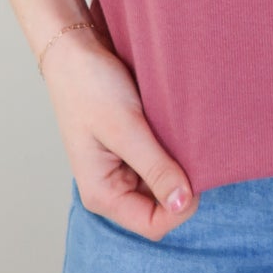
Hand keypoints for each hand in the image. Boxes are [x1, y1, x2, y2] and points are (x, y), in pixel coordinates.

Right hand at [41, 26, 197, 238]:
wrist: (75, 48)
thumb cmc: (89, 86)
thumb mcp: (126, 127)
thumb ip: (155, 167)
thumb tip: (182, 203)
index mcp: (103, 194)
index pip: (154, 224)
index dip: (180, 206)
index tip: (197, 171)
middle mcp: (112, 187)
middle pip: (162, 205)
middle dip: (181, 182)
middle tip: (193, 147)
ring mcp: (122, 167)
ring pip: (164, 181)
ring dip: (179, 162)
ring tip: (183, 132)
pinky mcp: (132, 147)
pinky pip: (161, 159)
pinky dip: (174, 147)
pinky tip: (178, 125)